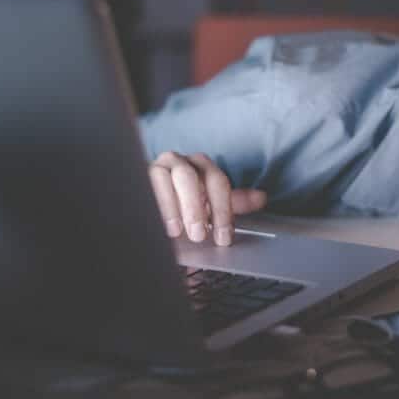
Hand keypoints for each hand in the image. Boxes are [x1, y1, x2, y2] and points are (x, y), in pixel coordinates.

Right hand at [148, 151, 267, 245]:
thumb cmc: (186, 204)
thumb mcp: (211, 204)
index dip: (222, 210)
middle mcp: (179, 161)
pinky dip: (151, 205)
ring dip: (171, 206)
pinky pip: (142, 186)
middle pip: (189, 177)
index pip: (217, 181)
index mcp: (201, 165)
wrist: (153, 204)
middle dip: (195, 207)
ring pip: (164, 177)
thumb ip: (233, 201)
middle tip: (199, 235)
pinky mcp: (136, 178)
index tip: (223, 237)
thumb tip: (262, 198)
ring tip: (176, 231)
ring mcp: (155, 167)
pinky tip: (155, 223)